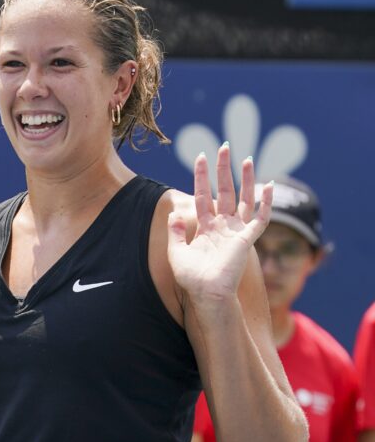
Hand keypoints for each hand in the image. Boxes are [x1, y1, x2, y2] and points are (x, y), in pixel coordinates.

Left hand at [168, 145, 271, 302]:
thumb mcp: (176, 252)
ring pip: (244, 199)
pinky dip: (265, 203)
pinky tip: (268, 186)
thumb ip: (175, 232)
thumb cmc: (191, 278)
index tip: (201, 157)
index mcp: (205, 228)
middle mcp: (222, 227)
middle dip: (224, 169)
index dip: (202, 177)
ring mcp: (236, 231)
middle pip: (225, 191)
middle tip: (224, 147)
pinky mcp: (247, 239)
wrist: (205, 294)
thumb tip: (173, 213)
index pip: (203, 196)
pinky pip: (260, 218)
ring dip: (246, 179)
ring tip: (247, 159)